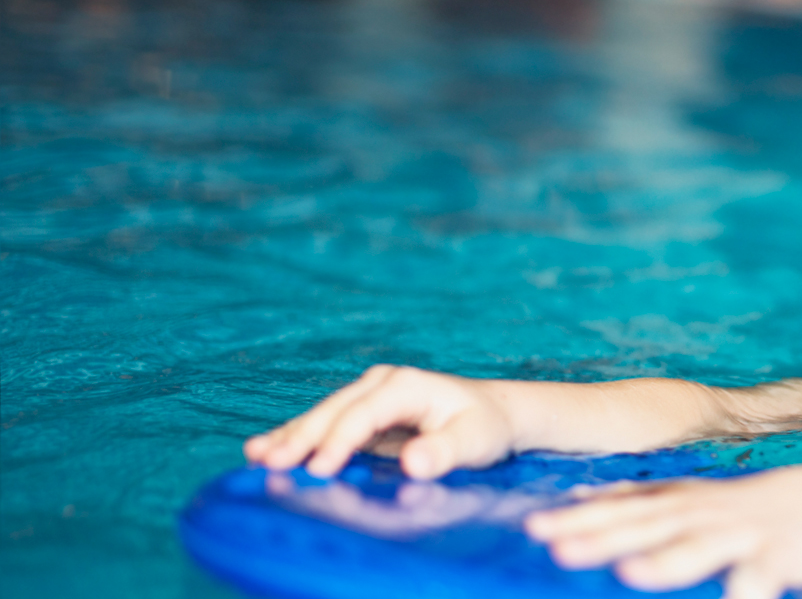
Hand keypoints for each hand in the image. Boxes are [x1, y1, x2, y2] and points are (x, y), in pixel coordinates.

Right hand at [244, 365, 514, 478]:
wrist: (493, 414)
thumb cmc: (485, 427)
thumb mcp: (475, 441)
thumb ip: (445, 452)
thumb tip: (413, 463)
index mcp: (406, 385)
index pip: (363, 415)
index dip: (339, 442)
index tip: (317, 469)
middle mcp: (382, 384)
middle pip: (334, 412)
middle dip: (301, 437)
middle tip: (268, 463)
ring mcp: (370, 396)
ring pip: (323, 416)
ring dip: (290, 437)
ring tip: (255, 456)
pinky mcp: (364, 413)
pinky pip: (327, 425)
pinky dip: (299, 437)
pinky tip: (267, 449)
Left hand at [526, 468, 801, 598]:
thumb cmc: (738, 508)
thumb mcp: (684, 497)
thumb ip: (636, 499)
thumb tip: (580, 497)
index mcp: (676, 505)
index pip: (620, 510)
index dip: (578, 519)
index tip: (534, 527)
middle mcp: (701, 516)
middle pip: (646, 528)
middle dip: (604, 539)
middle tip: (560, 549)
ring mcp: (739, 536)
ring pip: (698, 549)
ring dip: (666, 561)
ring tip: (631, 573)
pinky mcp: (778, 558)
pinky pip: (760, 580)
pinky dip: (747, 594)